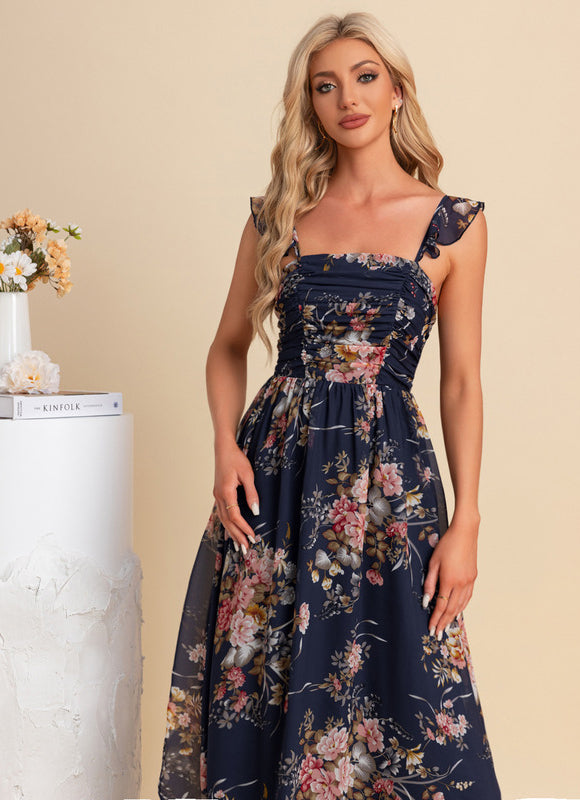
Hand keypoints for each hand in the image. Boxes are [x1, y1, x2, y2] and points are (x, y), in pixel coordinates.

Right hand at [213, 437, 259, 553]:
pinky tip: (232, 531)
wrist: (223, 449)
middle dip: (236, 535)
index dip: (243, 527)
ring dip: (231, 532)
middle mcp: (219, 496)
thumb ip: (252, 493)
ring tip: (239, 545)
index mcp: (226, 492)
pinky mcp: (219, 494)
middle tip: (245, 548)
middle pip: (227, 521)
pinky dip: (227, 524)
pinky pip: (222, 513)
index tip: (252, 536)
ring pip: (223, 519)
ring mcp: (217, 496)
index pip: (234, 515)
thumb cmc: (236, 459)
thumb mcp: (248, 474)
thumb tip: (256, 511)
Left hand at [421, 518, 478, 638]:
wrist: (465, 533)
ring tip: (446, 627)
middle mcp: (462, 584)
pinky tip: (457, 611)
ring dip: (453, 617)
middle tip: (438, 634)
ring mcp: (469, 582)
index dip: (436, 619)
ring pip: (461, 605)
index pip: (442, 606)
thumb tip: (427, 601)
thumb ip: (429, 583)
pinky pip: (467, 597)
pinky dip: (461, 607)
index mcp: (450, 580)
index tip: (431, 629)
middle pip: (452, 609)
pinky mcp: (473, 578)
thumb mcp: (433, 562)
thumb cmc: (447, 545)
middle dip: (444, 623)